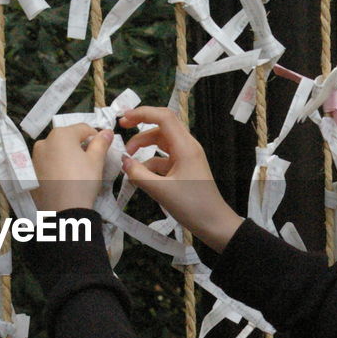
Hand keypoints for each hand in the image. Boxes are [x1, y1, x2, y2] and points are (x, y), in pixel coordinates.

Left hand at [32, 124, 113, 212]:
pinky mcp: (31, 172)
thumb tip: (107, 131)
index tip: (102, 149)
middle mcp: (44, 141)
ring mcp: (35, 157)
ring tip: (76, 172)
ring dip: (66, 156)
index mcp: (61, 134)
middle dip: (79, 146)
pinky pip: (47, 163)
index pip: (83, 128)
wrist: (63, 210)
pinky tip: (64, 179)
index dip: (96, 137)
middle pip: (67, 138)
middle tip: (90, 162)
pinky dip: (56, 166)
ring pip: (56, 151)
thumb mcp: (96, 161)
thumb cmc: (82, 181)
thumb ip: (101, 143)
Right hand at [119, 106, 243, 251]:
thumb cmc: (192, 206)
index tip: (123, 120)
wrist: (214, 224)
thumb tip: (123, 162)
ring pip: (161, 144)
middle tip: (122, 137)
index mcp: (185, 146)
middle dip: (140, 130)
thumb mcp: (160, 190)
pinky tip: (139, 177)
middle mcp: (187, 147)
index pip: (163, 117)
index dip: (142, 113)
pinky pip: (164, 159)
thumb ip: (138, 174)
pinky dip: (150, 164)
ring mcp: (187, 157)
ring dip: (144, 148)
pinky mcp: (185, 169)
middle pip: (161, 127)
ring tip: (128, 162)